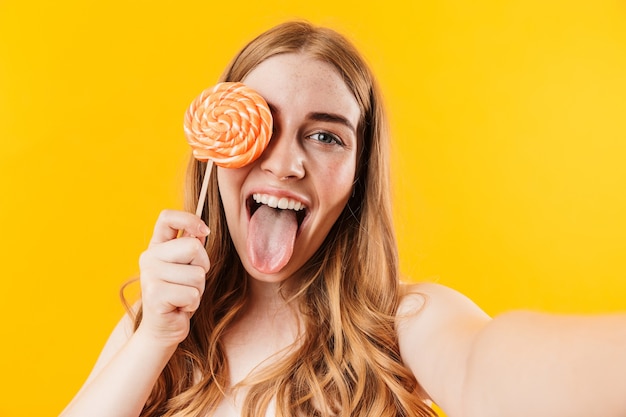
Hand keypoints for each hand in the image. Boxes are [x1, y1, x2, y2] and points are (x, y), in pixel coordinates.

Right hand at [137, 210, 210, 347]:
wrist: (162, 330)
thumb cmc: (179, 296)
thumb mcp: (187, 268)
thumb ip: (192, 248)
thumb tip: (202, 231)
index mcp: (157, 246)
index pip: (167, 217)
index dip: (189, 219)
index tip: (204, 232)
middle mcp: (149, 257)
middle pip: (193, 247)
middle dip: (203, 266)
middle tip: (190, 282)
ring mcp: (150, 275)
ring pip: (196, 274)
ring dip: (198, 289)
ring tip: (183, 297)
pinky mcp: (155, 295)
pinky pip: (192, 294)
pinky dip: (192, 304)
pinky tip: (179, 308)